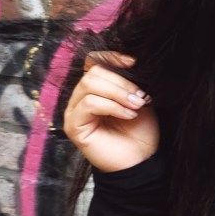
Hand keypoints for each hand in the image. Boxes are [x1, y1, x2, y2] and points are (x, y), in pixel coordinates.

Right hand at [63, 51, 159, 172]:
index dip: (111, 56)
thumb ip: (130, 80)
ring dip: (118, 93)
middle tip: (140, 96)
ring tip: (136, 106)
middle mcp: (81, 97)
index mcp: (95, 88)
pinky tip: (128, 115)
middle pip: (93, 72)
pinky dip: (112, 106)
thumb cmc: (140, 130)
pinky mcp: (73, 126)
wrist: (141, 159)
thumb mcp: (139, 98)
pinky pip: (88, 104)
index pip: (93, 60)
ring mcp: (74, 111)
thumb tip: (130, 60)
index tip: (134, 62)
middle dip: (121, 81)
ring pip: (89, 85)